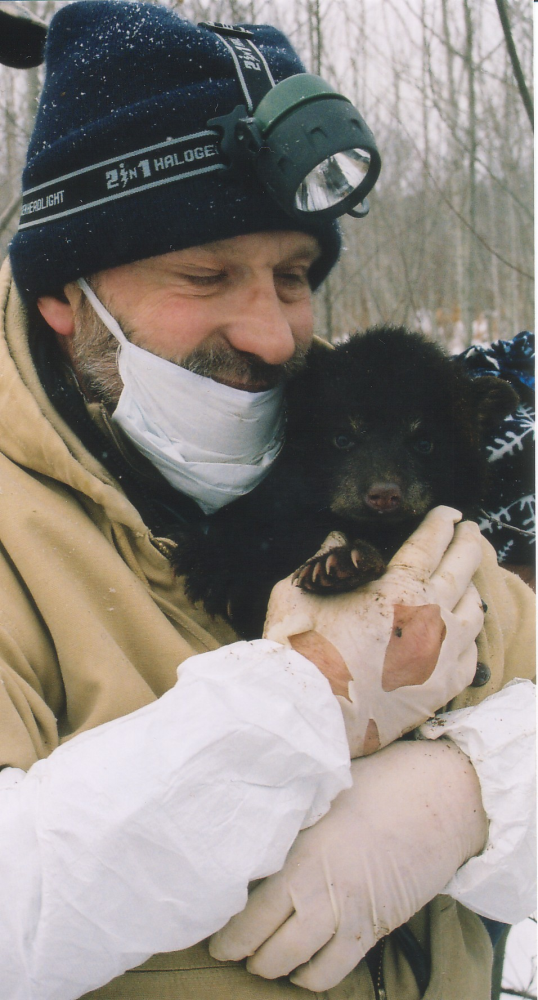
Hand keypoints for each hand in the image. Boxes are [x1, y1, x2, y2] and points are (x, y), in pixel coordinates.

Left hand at [209, 739, 487, 990]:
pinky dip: (312, 976)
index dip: (226, 935)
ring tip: (262, 959)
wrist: (439, 797)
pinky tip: (302, 965)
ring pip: (296, 966)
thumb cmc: (379, 785)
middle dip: (244, 954)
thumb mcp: (320, 795)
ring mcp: (349, 916)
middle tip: (231, 947)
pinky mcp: (374, 929)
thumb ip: (287, 821)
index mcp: (301, 856)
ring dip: (273, 968)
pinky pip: (334, 972)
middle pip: (266, 948)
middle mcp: (321, 893)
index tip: (213, 935)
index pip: (249, 915)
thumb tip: (249, 834)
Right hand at [264, 506, 483, 755]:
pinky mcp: (442, 687)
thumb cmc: (299, 652)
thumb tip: (336, 540)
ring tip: (466, 579)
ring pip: (473, 608)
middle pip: (464, 565)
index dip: (441, 522)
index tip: (449, 513)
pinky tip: (459, 631)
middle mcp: (430, 615)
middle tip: (468, 531)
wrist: (309, 715)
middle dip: (468, 542)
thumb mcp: (299, 592)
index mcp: (396, 588)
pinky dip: (467, 636)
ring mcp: (442, 653)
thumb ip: (322, 560)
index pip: (430, 542)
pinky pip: (471, 653)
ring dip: (471, 586)